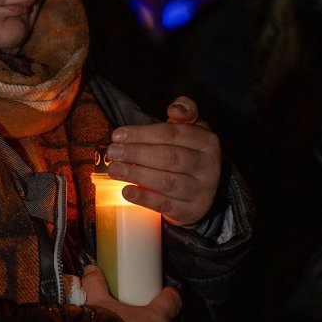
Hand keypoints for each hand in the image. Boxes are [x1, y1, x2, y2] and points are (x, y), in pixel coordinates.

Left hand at [105, 95, 220, 225]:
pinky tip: (127, 191)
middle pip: (169, 157)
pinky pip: (166, 204)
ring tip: (114, 169)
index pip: (172, 134)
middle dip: (136, 154)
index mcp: (207, 141)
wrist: (201, 189)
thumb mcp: (191, 129)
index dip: (142, 134)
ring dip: (136, 174)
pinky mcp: (192, 211)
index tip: (118, 135)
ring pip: (167, 182)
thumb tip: (174, 110)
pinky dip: (144, 198)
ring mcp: (201, 190)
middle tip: (112, 153)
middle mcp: (208, 166)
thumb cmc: (187, 153)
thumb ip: (184, 111)